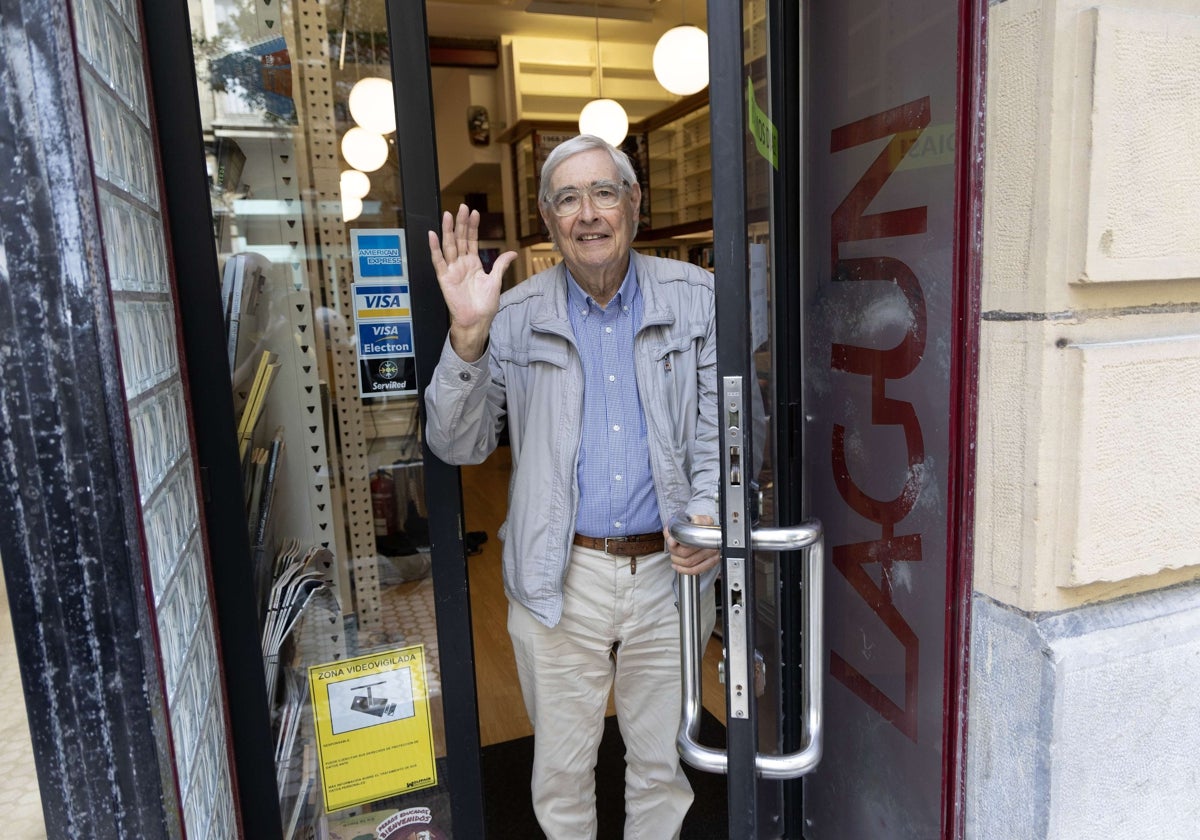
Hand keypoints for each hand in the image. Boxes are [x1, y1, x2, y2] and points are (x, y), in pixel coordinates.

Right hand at [427, 204, 516, 361]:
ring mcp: (452, 270)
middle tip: (462, 207)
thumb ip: (500, 265)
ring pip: (449, 246)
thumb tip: (512, 252)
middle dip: (461, 223)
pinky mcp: (444, 278)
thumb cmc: (485, 304)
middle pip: (459, 239)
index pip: (471, 240)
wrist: (477, 320)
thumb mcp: (496, 281)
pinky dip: (434, 248)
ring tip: (448, 215)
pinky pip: (438, 261)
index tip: (474, 212)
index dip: (472, 226)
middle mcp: (461, 264)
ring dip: (448, 230)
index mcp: (473, 263)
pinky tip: (433, 235)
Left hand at [665, 514, 720, 575]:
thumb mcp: (681, 521)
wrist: (703, 529)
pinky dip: (684, 570)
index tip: (671, 542)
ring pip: (690, 562)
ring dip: (678, 561)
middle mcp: (711, 537)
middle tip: (672, 548)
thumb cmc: (692, 524)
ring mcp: (714, 550)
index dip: (677, 542)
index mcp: (705, 523)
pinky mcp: (713, 561)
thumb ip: (673, 529)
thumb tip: (671, 541)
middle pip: (686, 552)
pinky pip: (697, 570)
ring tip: (675, 556)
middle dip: (675, 552)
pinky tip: (677, 566)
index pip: (688, 537)